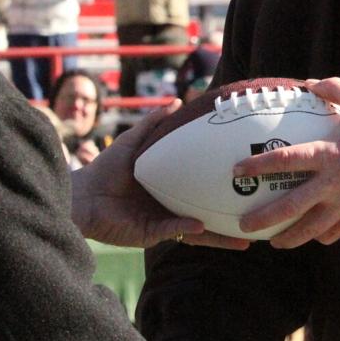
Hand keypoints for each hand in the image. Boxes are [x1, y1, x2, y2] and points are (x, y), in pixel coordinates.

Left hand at [71, 100, 246, 248]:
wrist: (82, 194)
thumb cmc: (106, 168)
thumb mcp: (135, 141)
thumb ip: (155, 123)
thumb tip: (179, 100)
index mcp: (171, 188)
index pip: (204, 190)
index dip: (225, 190)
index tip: (248, 184)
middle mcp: (171, 207)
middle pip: (209, 216)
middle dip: (232, 222)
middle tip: (258, 220)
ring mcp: (163, 223)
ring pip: (199, 232)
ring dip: (220, 236)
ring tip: (244, 240)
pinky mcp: (150, 235)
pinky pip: (173, 230)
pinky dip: (187, 227)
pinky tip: (202, 224)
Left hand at [233, 77, 339, 247]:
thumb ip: (332, 88)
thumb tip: (308, 83)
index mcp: (331, 153)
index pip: (286, 160)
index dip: (259, 166)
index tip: (238, 170)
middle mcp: (334, 183)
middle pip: (292, 207)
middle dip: (264, 219)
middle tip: (242, 225)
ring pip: (312, 229)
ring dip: (289, 238)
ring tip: (272, 242)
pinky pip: (336, 232)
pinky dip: (321, 236)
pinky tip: (311, 236)